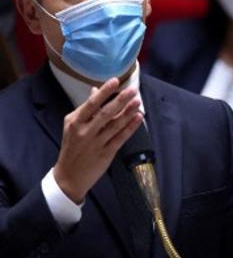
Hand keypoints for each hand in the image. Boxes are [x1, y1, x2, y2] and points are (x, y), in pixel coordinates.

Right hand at [53, 78, 143, 203]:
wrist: (69, 176)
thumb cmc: (72, 147)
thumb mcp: (73, 126)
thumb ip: (86, 109)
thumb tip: (95, 90)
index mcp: (75, 122)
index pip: (91, 104)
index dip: (104, 92)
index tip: (115, 81)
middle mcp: (85, 132)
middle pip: (105, 113)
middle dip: (121, 100)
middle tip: (133, 90)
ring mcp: (96, 143)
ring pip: (115, 125)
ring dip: (128, 113)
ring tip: (138, 102)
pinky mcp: (106, 153)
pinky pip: (120, 138)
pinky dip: (130, 127)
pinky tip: (138, 118)